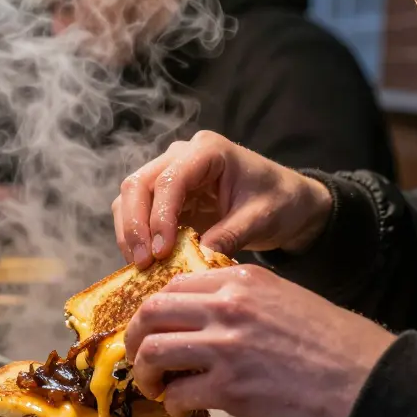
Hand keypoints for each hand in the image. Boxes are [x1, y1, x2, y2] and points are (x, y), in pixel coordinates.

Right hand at [112, 130, 333, 266]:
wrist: (287, 202)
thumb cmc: (279, 201)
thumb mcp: (261, 218)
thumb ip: (230, 235)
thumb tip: (197, 261)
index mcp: (208, 151)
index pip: (169, 180)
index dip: (160, 217)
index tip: (162, 252)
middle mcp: (181, 155)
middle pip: (137, 185)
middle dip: (135, 225)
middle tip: (142, 262)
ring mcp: (168, 173)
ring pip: (129, 198)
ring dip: (130, 232)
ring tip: (141, 265)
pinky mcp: (164, 196)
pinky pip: (137, 213)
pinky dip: (136, 237)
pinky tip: (146, 261)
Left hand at [124, 265, 396, 416]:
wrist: (370, 381)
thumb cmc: (335, 346)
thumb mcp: (286, 300)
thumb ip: (242, 302)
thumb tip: (202, 319)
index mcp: (242, 280)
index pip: (174, 285)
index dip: (155, 311)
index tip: (154, 329)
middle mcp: (227, 306)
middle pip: (151, 313)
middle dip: (135, 338)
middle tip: (139, 358)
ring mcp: (225, 346)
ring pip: (153, 352)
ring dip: (145, 374)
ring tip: (154, 386)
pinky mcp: (230, 388)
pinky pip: (177, 394)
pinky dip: (173, 404)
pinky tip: (184, 409)